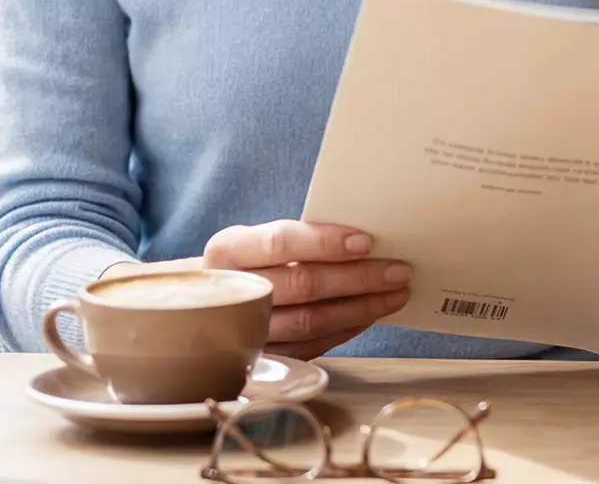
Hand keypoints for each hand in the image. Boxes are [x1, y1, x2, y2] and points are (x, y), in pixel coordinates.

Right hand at [200, 221, 410, 359]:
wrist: (198, 305)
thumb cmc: (244, 263)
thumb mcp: (253, 241)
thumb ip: (297, 239)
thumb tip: (364, 240)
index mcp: (228, 250)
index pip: (281, 242)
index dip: (325, 242)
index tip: (367, 240)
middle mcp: (233, 291)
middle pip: (303, 285)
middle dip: (357, 278)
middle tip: (399, 271)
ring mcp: (244, 331)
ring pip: (310, 321)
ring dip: (360, 307)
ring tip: (396, 294)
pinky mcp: (260, 359)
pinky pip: (311, 345)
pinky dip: (345, 329)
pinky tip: (371, 314)